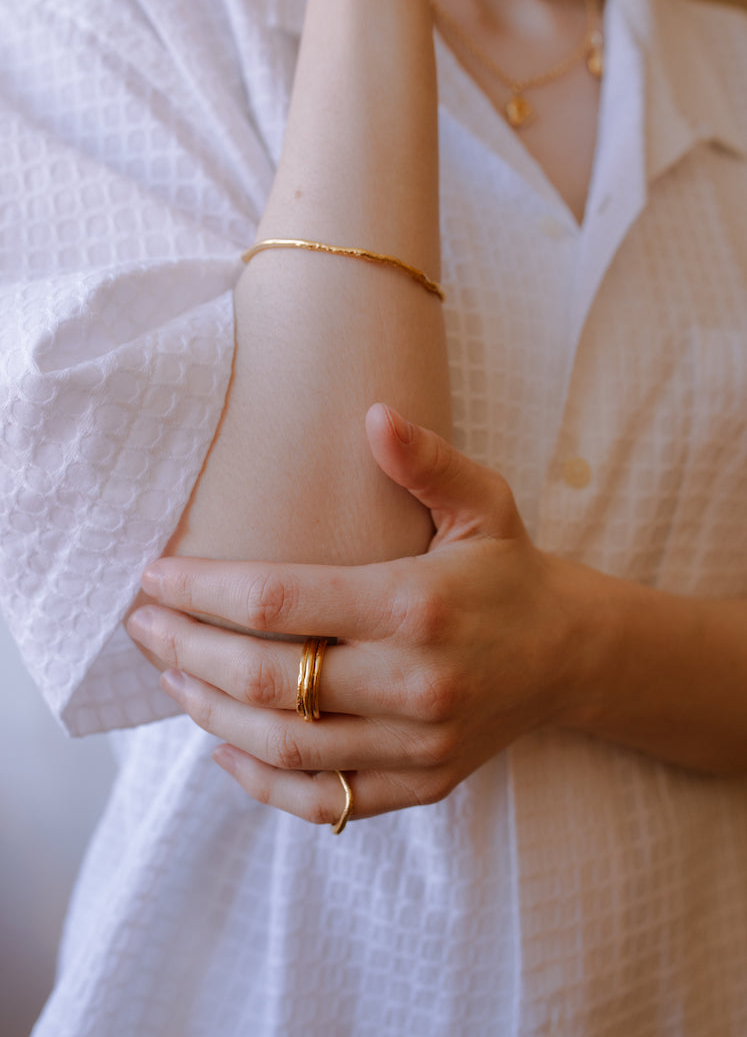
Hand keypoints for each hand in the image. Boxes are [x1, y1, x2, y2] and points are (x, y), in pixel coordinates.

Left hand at [127, 405, 589, 824]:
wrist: (572, 655)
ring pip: (285, 745)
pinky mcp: (423, 783)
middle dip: (186, 652)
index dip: (202, 591)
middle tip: (143, 627)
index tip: (153, 578)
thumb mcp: (484, 504)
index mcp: (417, 606)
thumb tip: (372, 414)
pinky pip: (325, 799)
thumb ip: (428, 461)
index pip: (279, 601)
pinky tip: (224, 746)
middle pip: (266, 680)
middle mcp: (415, 683)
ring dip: (211, 712)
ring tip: (171, 676)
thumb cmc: (511, 572)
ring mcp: (419, 744)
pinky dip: (262, 781)